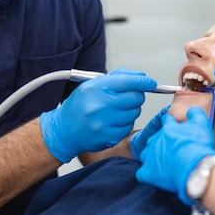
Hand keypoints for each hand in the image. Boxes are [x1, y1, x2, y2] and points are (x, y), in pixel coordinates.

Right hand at [40, 68, 156, 162]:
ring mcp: (105, 123)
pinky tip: (113, 120)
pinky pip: (129, 126)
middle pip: (136, 98)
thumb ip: (119, 77)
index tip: (151, 83)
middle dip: (136, 96)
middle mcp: (100, 106)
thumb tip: (142, 78)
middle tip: (127, 97)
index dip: (144, 82)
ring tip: (116, 109)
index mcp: (96, 88)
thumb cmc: (80, 104)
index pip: (130, 82)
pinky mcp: (109, 137)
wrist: (64, 129)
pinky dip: (125, 122)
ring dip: (131, 109)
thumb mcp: (93, 84)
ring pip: (135, 112)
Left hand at [136, 106, 214, 205]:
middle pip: (154, 138)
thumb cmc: (198, 147)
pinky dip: (148, 174)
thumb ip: (195, 113)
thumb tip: (191, 109)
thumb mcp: (202, 123)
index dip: (170, 124)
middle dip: (161, 143)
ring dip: (152, 157)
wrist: (195, 168)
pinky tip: (156, 176)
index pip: (166, 121)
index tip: (173, 128)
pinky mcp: (148, 172)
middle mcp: (156, 140)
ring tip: (163, 163)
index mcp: (168, 128)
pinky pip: (142, 173)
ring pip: (146, 154)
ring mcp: (150, 156)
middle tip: (173, 150)